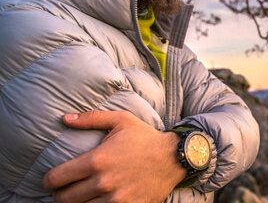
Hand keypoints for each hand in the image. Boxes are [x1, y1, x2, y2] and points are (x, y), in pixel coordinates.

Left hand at [42, 110, 186, 202]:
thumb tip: (65, 118)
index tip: (51, 180)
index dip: (48, 180)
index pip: (57, 178)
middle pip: (64, 199)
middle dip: (59, 194)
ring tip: (80, 197)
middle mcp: (103, 182)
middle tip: (64, 190)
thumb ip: (92, 118)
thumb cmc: (145, 137)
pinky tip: (96, 202)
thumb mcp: (121, 120)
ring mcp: (115, 200)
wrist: (174, 157)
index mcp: (97, 160)